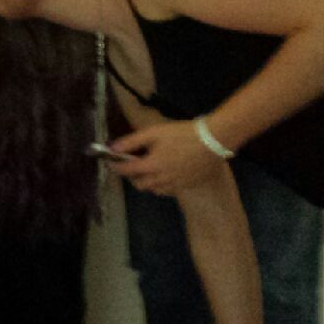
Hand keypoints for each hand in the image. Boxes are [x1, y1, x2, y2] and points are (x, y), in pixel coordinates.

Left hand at [109, 120, 225, 195]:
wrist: (213, 142)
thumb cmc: (182, 134)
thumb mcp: (154, 132)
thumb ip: (132, 141)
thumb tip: (112, 147)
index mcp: (151, 166)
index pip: (126, 170)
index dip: (115, 166)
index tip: (110, 162)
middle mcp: (161, 179)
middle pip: (139, 184)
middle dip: (131, 176)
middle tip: (131, 165)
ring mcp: (175, 185)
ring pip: (153, 189)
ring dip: (146, 181)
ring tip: (148, 169)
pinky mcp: (186, 186)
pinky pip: (167, 191)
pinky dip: (160, 185)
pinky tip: (164, 174)